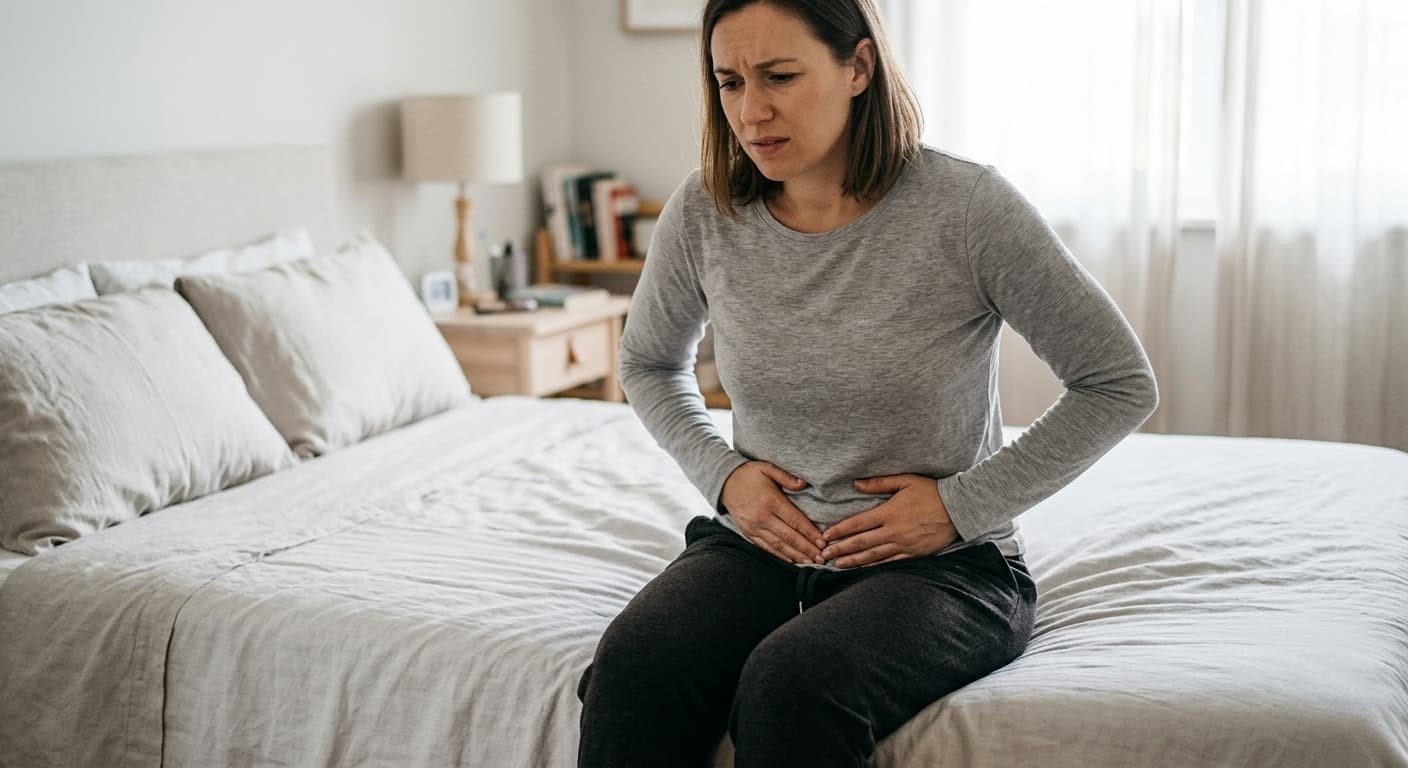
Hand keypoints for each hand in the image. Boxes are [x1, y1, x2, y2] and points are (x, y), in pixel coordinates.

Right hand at [720, 461, 825, 564]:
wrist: (724, 482)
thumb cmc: (749, 473)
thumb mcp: (767, 468)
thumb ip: (786, 476)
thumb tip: (805, 483)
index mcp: (770, 501)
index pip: (795, 520)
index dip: (810, 533)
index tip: (823, 542)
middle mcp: (762, 517)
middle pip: (789, 537)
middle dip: (807, 549)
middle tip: (822, 558)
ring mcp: (753, 527)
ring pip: (779, 546)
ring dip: (796, 556)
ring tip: (812, 562)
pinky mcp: (748, 533)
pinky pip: (766, 547)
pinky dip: (780, 556)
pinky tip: (793, 561)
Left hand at [819, 474, 957, 567]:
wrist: (959, 508)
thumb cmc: (932, 491)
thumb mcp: (905, 480)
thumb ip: (879, 483)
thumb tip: (855, 484)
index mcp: (889, 512)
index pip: (857, 524)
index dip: (839, 531)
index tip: (825, 536)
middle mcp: (894, 531)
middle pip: (861, 543)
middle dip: (840, 549)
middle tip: (823, 555)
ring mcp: (904, 545)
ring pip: (873, 556)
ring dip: (853, 561)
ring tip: (837, 565)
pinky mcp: (914, 554)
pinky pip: (890, 563)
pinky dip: (874, 567)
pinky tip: (862, 570)